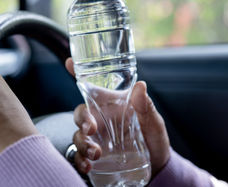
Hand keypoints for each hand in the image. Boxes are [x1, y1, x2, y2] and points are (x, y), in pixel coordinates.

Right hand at [65, 58, 169, 175]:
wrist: (157, 166)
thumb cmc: (154, 138)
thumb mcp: (153, 122)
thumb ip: (146, 106)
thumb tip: (141, 86)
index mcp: (111, 105)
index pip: (92, 87)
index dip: (78, 73)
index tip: (70, 63)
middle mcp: (100, 120)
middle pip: (81, 113)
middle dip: (81, 119)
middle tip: (91, 129)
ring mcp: (96, 138)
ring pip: (78, 135)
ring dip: (82, 143)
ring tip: (95, 153)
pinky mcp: (94, 156)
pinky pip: (79, 156)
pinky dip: (80, 160)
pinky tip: (88, 164)